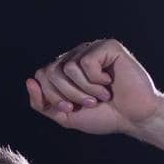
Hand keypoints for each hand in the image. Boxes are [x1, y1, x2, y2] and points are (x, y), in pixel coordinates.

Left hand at [27, 39, 163, 135]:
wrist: (134, 117)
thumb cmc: (104, 115)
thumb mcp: (65, 115)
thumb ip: (42, 103)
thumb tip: (30, 81)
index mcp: (64, 70)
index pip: (41, 76)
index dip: (52, 96)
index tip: (72, 108)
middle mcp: (76, 56)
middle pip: (50, 71)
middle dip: (67, 95)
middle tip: (89, 103)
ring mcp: (92, 49)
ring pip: (67, 68)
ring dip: (84, 89)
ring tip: (101, 95)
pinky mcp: (108, 46)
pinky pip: (86, 62)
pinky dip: (96, 79)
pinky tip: (110, 81)